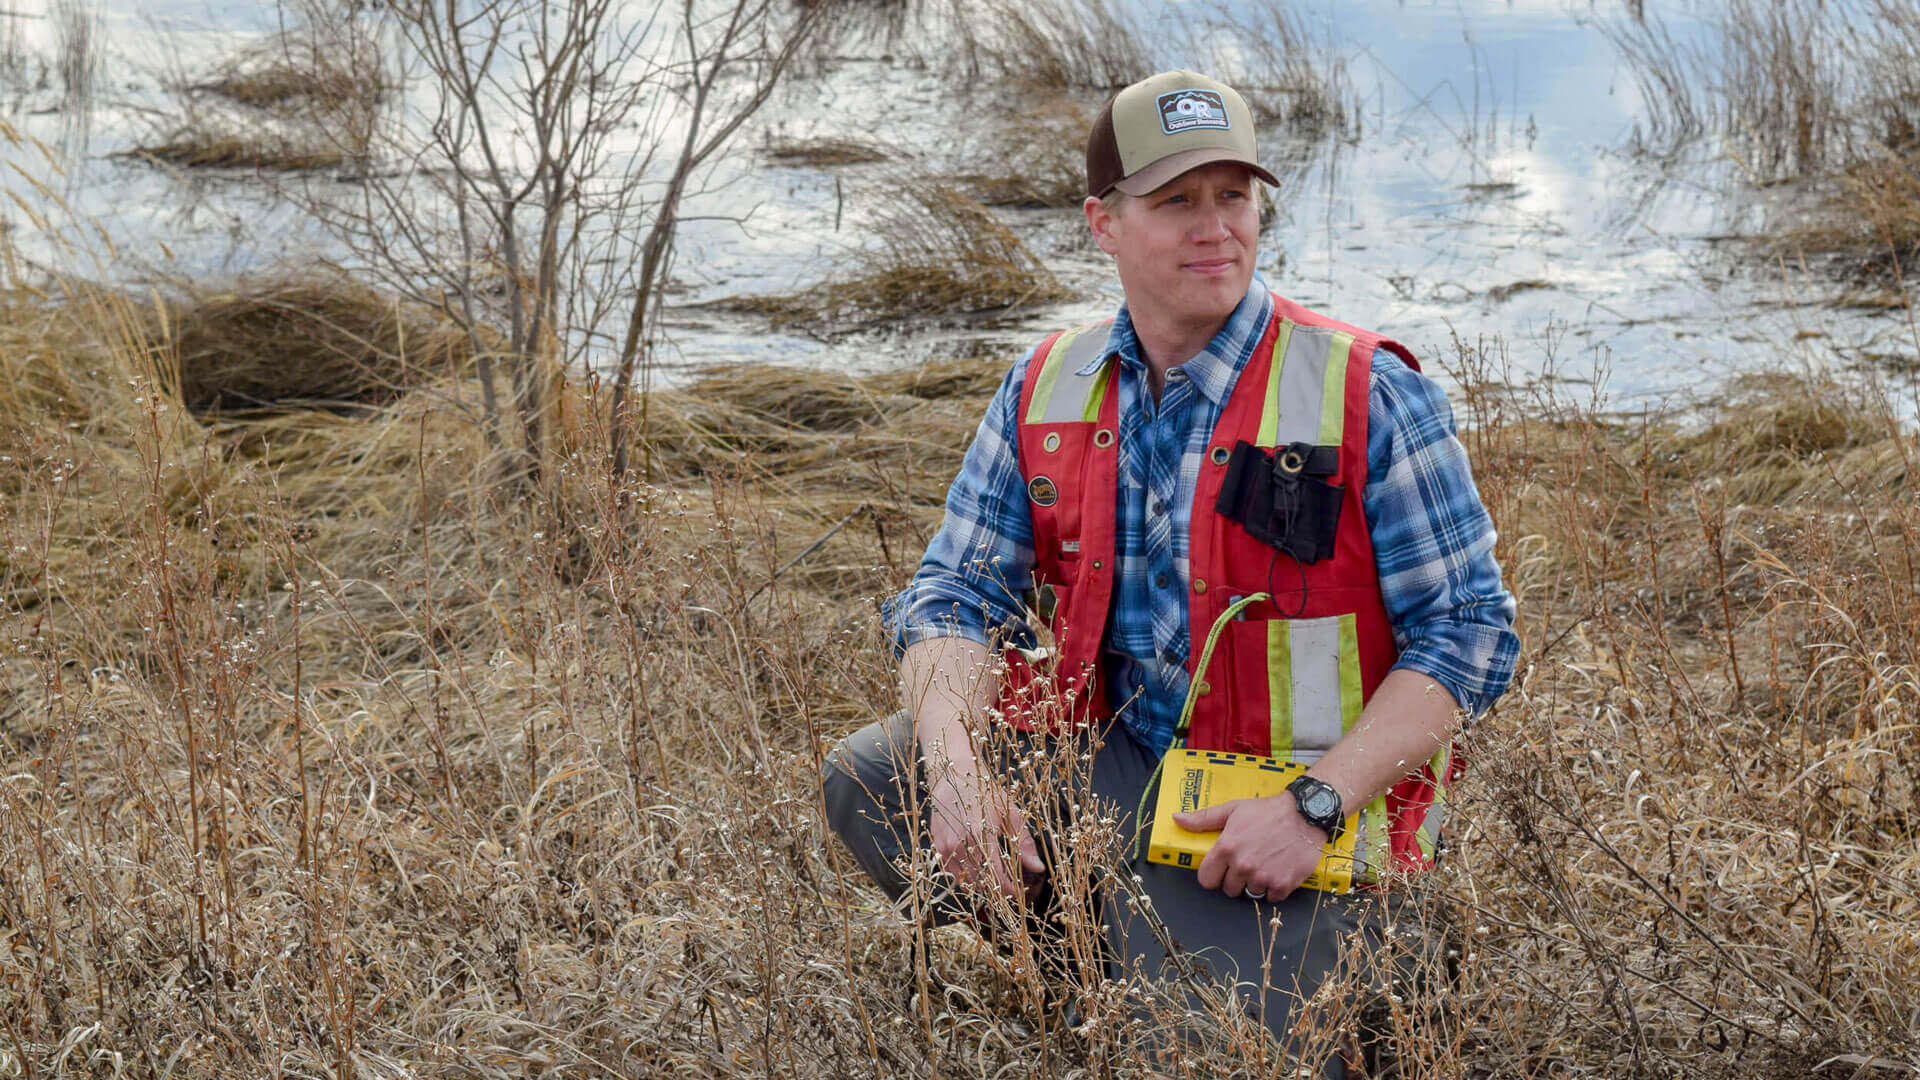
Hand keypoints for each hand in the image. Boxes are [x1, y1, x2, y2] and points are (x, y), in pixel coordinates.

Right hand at [926, 769, 1044, 902]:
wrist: (952, 775)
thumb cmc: (984, 791)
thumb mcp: (1010, 813)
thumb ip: (1023, 844)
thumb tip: (1037, 868)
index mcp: (980, 836)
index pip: (996, 878)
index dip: (1010, 890)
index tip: (1021, 892)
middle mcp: (959, 846)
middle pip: (981, 884)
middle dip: (998, 889)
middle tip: (1012, 885)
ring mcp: (945, 848)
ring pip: (966, 882)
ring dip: (983, 885)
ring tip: (997, 877)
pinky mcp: (938, 848)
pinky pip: (955, 872)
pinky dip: (968, 875)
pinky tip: (980, 866)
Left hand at [1173, 794, 1325, 901]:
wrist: (1304, 814)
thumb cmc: (1268, 811)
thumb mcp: (1233, 809)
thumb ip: (1203, 818)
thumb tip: (1177, 819)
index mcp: (1226, 848)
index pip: (1206, 880)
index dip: (1213, 875)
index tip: (1221, 869)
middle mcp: (1242, 865)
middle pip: (1228, 890)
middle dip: (1235, 879)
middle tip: (1247, 862)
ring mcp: (1263, 877)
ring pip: (1250, 893)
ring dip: (1256, 883)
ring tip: (1264, 863)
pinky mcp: (1283, 884)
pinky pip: (1271, 898)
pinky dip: (1274, 888)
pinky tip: (1278, 870)